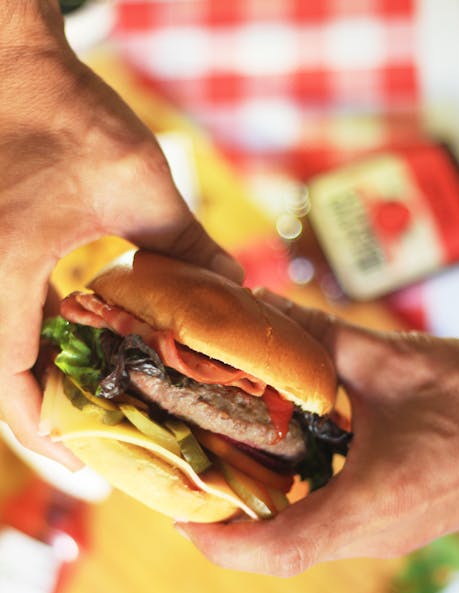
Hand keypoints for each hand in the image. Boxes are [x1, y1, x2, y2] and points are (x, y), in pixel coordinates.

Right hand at [0, 1, 241, 466]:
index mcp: (3, 275)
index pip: (12, 386)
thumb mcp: (139, 183)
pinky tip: (76, 346)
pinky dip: (34, 342)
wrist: (7, 60)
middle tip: (100, 446)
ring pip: (0, 354)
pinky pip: (2, 319)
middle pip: (2, 382)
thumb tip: (236, 286)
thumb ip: (187, 242)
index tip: (88, 466)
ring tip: (93, 406)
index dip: (49, 436)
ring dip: (42, 384)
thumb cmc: (63, 112)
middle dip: (50, 420)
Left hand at [177, 291, 458, 575]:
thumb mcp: (397, 361)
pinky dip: (299, 500)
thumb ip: (324, 340)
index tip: (181, 518)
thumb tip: (265, 311)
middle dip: (231, 522)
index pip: (277, 550)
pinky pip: (335, 523)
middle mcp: (375, 532)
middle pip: (283, 550)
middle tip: (196, 475)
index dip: (220, 542)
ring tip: (231, 461)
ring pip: (308, 538)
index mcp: (370, 502)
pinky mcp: (400, 519)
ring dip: (264, 511)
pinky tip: (291, 456)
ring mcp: (390, 532)